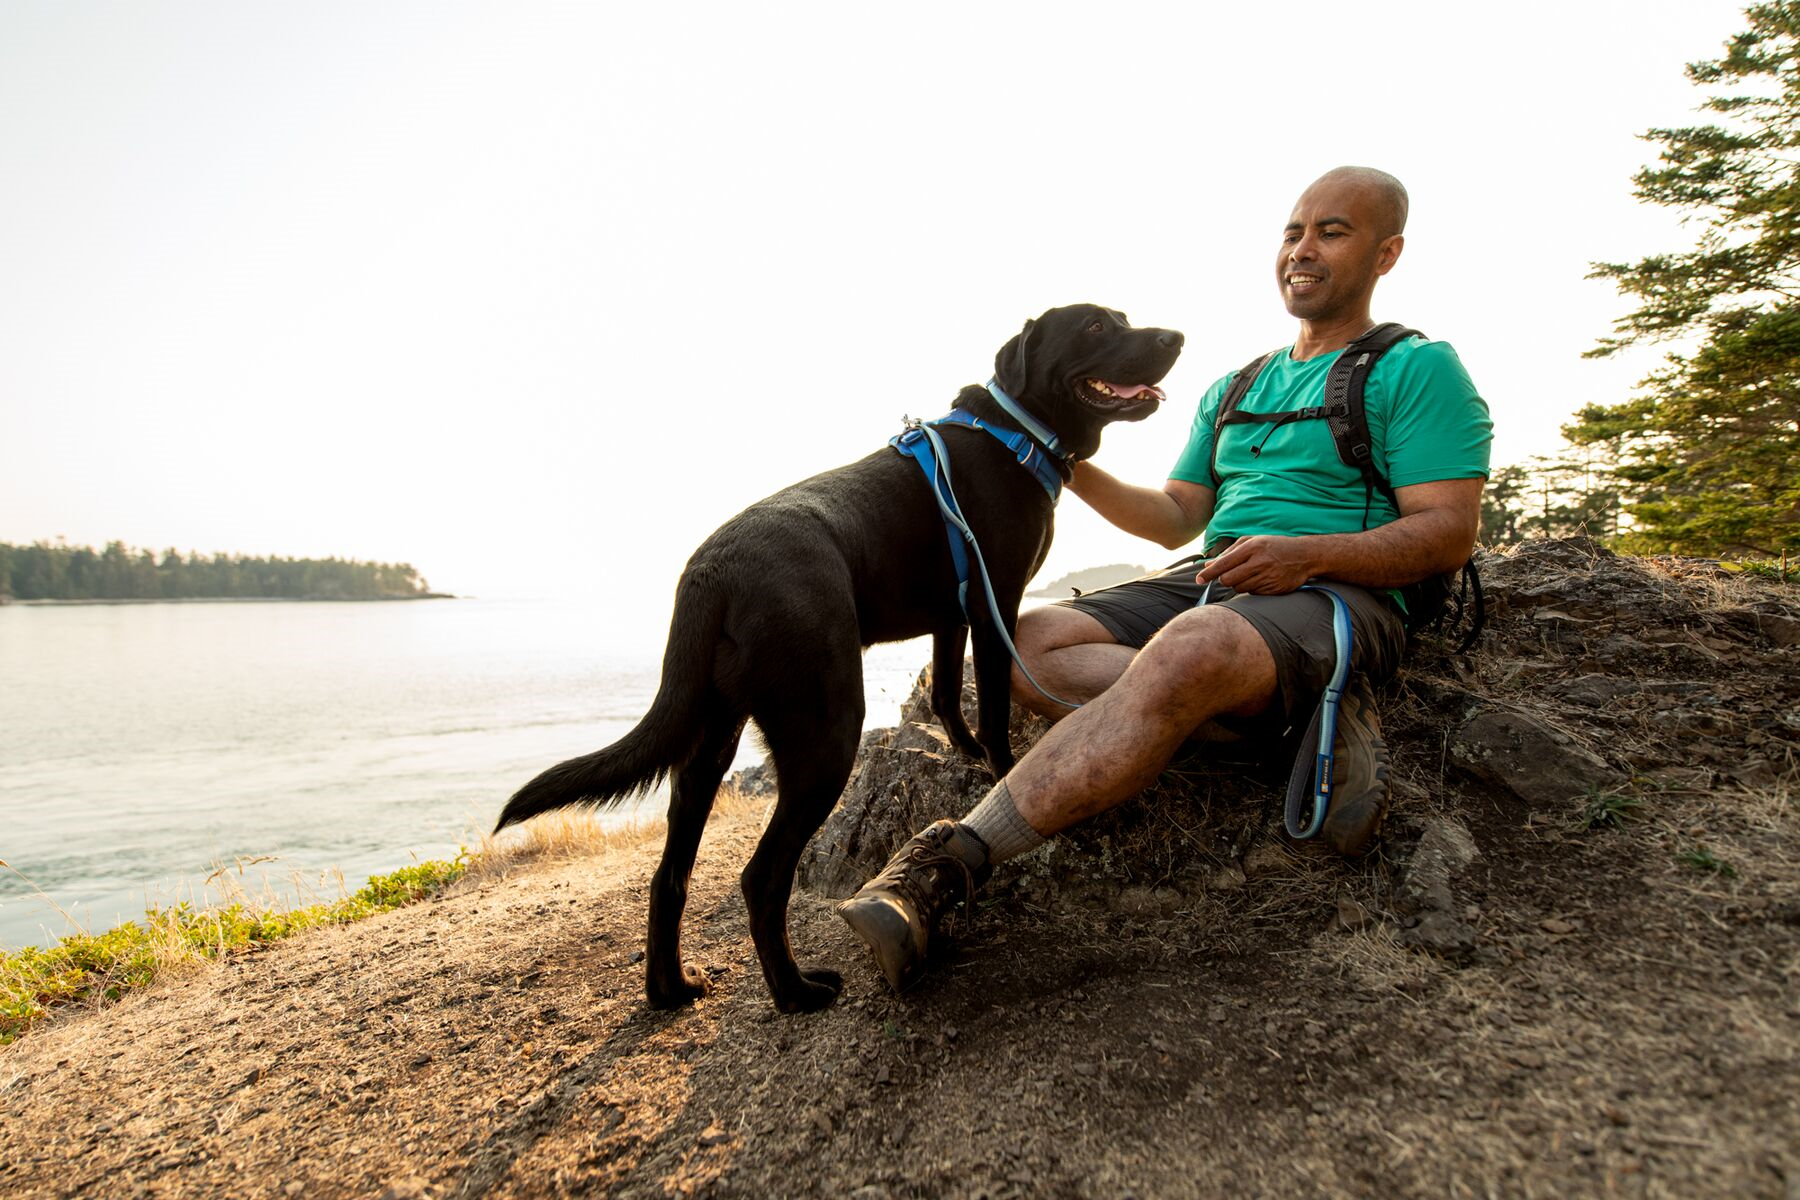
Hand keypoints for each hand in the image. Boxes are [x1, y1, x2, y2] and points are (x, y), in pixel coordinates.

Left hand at [1196, 535, 1317, 594]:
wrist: (1305, 555)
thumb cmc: (1274, 546)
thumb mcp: (1253, 542)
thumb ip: (1229, 552)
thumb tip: (1208, 564)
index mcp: (1252, 547)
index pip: (1223, 564)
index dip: (1208, 574)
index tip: (1198, 580)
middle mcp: (1259, 562)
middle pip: (1228, 580)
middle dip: (1225, 580)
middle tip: (1231, 575)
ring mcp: (1267, 577)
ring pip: (1239, 588)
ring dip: (1240, 584)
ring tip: (1252, 573)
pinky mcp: (1273, 589)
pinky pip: (1253, 593)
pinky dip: (1253, 588)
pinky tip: (1262, 579)